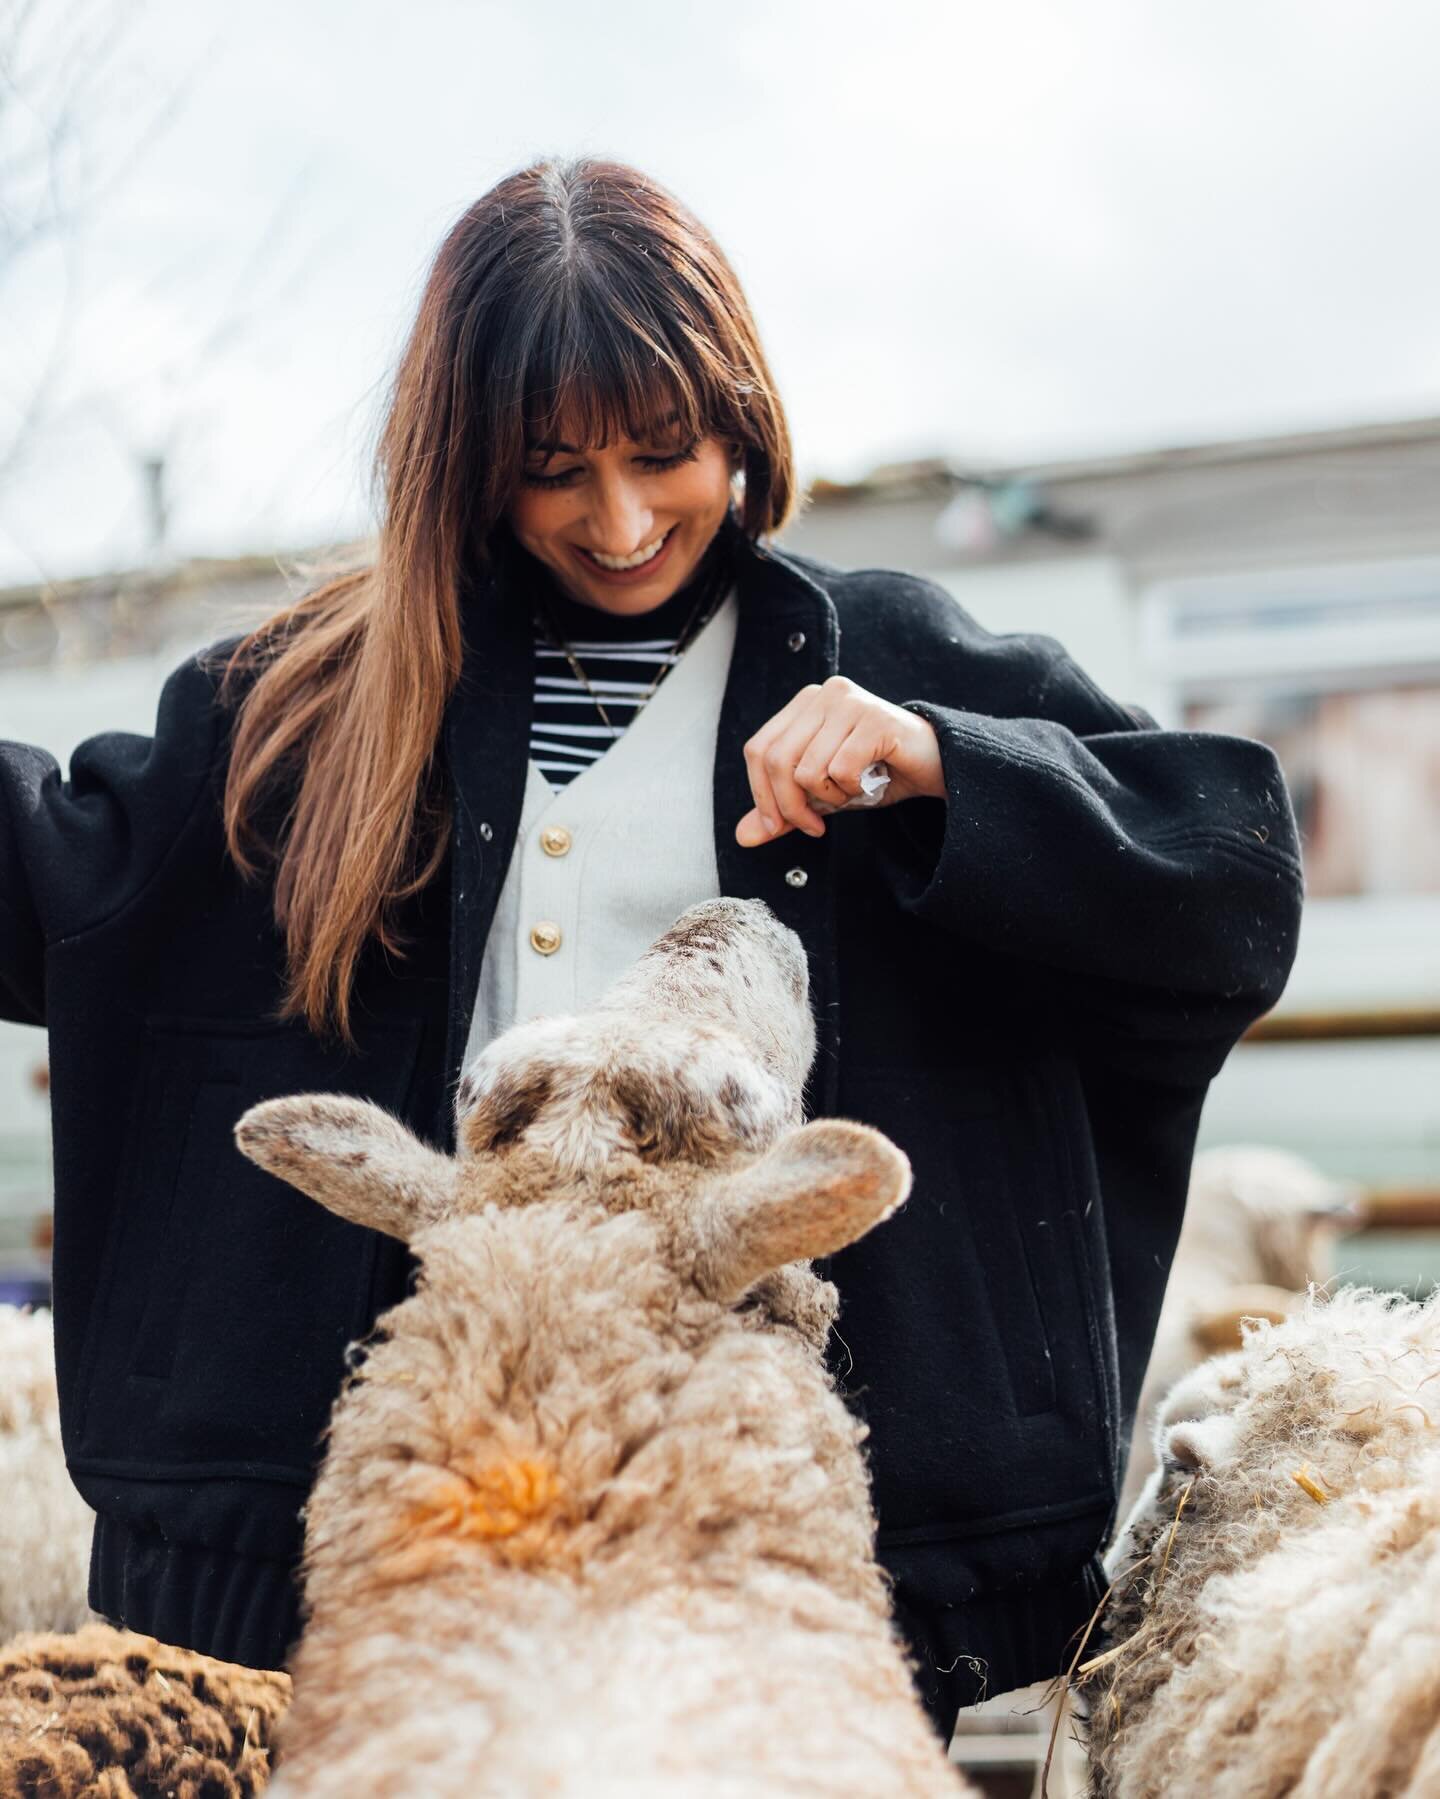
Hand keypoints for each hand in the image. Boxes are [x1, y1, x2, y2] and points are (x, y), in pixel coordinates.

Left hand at [736, 677, 943, 845]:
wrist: (937, 767)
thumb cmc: (878, 773)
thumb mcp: (822, 795)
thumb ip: (784, 811)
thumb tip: (743, 836)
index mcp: (804, 704)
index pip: (757, 750)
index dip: (762, 794)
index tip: (781, 826)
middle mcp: (823, 694)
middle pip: (776, 760)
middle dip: (791, 806)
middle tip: (815, 827)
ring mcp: (850, 702)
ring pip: (806, 769)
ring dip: (829, 798)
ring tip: (852, 793)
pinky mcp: (875, 719)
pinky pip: (840, 770)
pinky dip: (852, 791)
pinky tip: (870, 784)